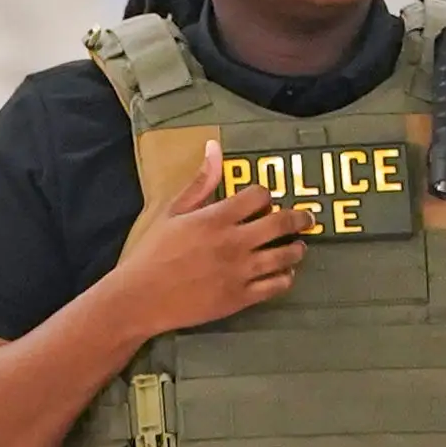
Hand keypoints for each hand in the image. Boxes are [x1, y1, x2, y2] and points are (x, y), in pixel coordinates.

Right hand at [107, 136, 311, 340]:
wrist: (139, 298)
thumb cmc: (151, 254)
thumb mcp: (171, 213)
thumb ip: (199, 183)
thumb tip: (214, 148)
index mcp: (215, 218)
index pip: (259, 196)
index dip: (265, 196)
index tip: (264, 202)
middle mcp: (234, 242)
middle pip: (282, 223)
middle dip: (300, 218)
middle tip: (306, 219)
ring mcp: (240, 271)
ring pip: (286, 255)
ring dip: (296, 249)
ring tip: (295, 247)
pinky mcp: (241, 296)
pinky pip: (277, 285)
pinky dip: (285, 277)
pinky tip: (282, 273)